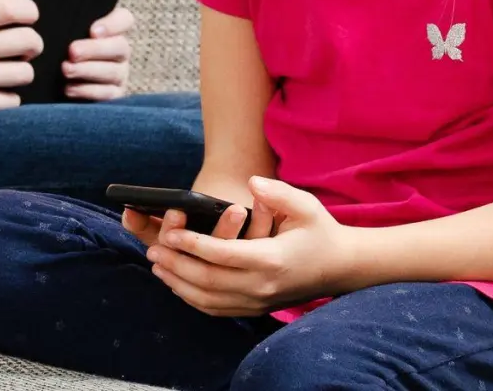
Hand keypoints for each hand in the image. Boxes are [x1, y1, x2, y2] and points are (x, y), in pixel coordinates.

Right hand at [0, 0, 42, 118]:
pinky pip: (13, 101)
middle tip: (24, 50)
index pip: (14, 8)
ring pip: (26, 73)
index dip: (31, 12)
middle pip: (30, 41)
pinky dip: (9, 98)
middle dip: (33, 45)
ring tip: (8, 72)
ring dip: (21, 72)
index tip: (30, 18)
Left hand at [62, 6, 133, 100]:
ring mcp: (120, 75)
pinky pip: (107, 94)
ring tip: (66, 69)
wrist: (54, 88)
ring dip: (88, 70)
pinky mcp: (114, 96)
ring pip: (113, 71)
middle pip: (120, 47)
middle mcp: (120, 53)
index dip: (113, 24)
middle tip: (72, 51)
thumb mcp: (64, 36)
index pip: (125, 19)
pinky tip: (69, 88)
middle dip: (94, 49)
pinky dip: (87, 91)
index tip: (92, 30)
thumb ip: (67, 25)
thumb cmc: (60, 53)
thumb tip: (53, 13)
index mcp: (112, 32)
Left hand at [145, 177, 351, 316]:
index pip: (222, 255)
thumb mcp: (306, 205)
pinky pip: (216, 309)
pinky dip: (192, 298)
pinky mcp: (254, 310)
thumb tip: (252, 184)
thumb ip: (278, 194)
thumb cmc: (319, 231)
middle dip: (176, 264)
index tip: (172, 232)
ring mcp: (257, 302)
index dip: (193, 244)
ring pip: (208, 299)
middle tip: (153, 250)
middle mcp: (261, 286)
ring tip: (157, 264)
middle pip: (207, 280)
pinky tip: (177, 283)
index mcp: (271, 260)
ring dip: (178, 283)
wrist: (340, 267)